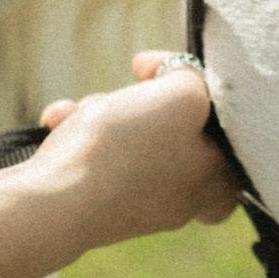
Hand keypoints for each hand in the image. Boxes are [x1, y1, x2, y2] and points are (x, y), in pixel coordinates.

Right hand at [29, 52, 235, 248]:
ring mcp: (132, 204)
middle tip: (127, 93)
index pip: (226, 136)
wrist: (52, 202)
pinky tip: (59, 123)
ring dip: (100, 110)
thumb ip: (192, 79)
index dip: (202, 100)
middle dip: (138, 99)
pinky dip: (74, 131)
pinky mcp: (91, 202)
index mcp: (214, 183)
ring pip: (123, 135)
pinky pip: (89, 151)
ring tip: (83, 113)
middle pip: (168, 128)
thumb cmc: (126, 151)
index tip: (176, 84)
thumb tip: (170, 74)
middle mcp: (178, 199)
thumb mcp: (182, 97)